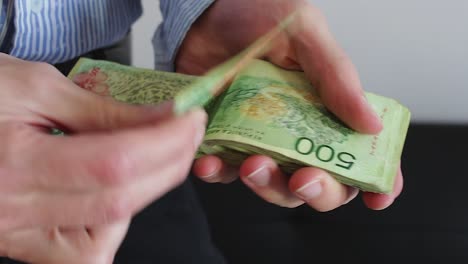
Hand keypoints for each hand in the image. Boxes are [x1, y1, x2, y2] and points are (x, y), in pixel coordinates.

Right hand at [0, 53, 206, 262]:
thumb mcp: (37, 87)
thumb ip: (104, 111)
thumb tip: (163, 119)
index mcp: (14, 163)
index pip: (114, 163)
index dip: (164, 142)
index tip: (190, 119)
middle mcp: (13, 211)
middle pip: (118, 202)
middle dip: (168, 165)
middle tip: (187, 134)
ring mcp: (16, 234)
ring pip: (103, 238)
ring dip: (141, 197)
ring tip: (145, 160)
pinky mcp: (22, 243)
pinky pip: (81, 253)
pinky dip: (111, 224)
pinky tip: (112, 193)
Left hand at [175, 0, 402, 210]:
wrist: (203, 12)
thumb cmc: (257, 14)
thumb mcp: (304, 33)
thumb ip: (336, 76)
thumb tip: (371, 123)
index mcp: (327, 106)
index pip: (360, 152)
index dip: (374, 180)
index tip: (377, 198)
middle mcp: (297, 129)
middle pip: (320, 182)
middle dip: (317, 191)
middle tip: (304, 178)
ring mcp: (261, 138)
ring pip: (275, 186)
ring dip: (267, 186)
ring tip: (252, 164)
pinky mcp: (226, 140)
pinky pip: (224, 171)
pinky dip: (218, 173)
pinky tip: (209, 162)